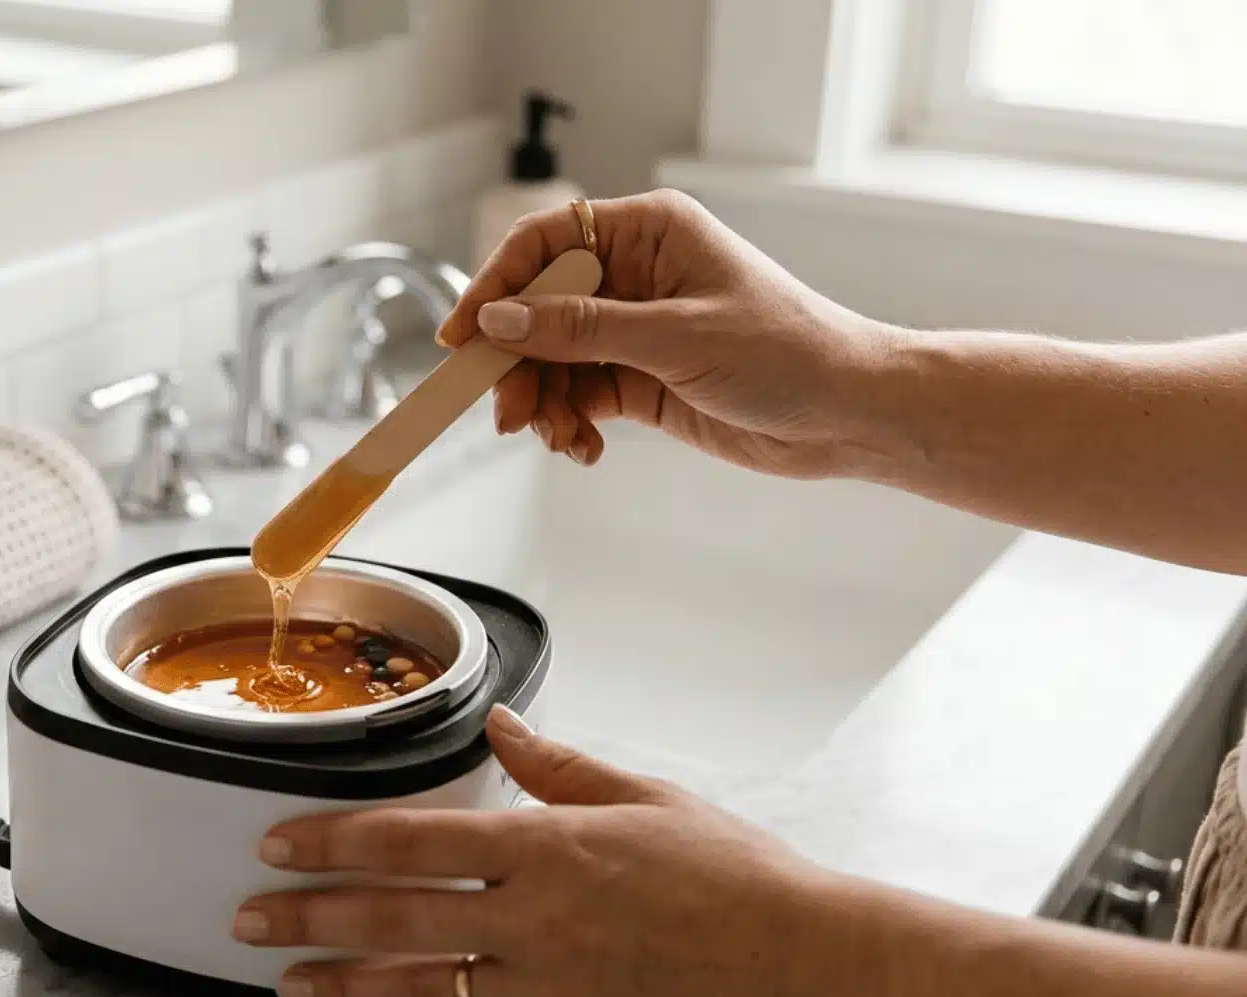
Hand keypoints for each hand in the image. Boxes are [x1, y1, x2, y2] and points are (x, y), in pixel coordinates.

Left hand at [232, 706, 844, 996]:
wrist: (808, 967)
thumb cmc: (737, 877)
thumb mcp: (647, 797)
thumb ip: (557, 766)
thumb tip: (497, 726)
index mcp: (551, 847)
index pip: (411, 840)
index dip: (333, 840)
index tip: (281, 842)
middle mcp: (537, 920)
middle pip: (393, 917)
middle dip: (309, 917)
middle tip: (250, 918)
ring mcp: (549, 989)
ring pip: (418, 987)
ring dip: (344, 984)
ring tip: (290, 982)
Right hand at [437, 189, 901, 478]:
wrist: (849, 414)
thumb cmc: (790, 352)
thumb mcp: (676, 336)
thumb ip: (581, 329)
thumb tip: (502, 316)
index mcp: (648, 233)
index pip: (545, 244)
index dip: (496, 285)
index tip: (463, 333)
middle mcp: (635, 275)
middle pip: (537, 309)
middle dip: (517, 362)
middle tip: (509, 411)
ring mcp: (634, 330)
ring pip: (550, 361)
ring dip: (542, 403)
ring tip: (557, 438)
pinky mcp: (639, 379)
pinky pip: (576, 397)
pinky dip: (568, 425)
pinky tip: (584, 447)